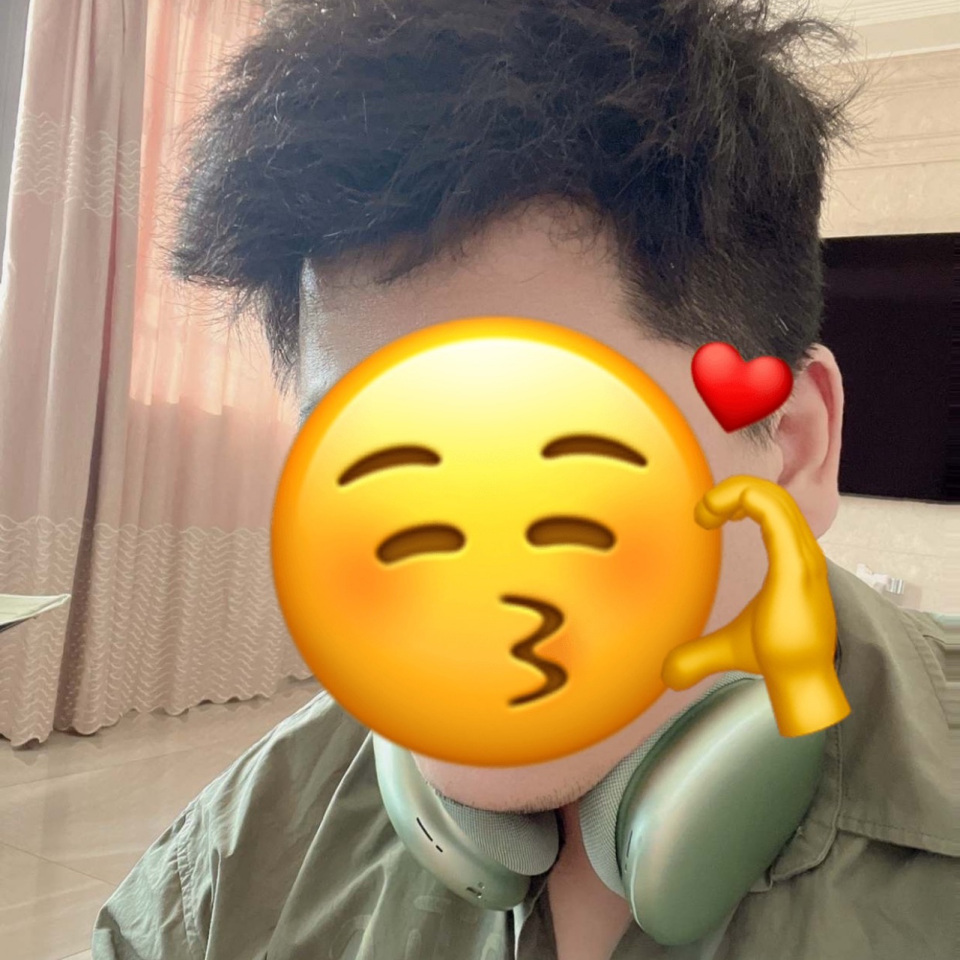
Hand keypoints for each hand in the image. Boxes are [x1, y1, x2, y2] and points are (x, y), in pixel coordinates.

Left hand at [661, 475, 850, 736]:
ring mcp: (801, 555)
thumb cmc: (777, 656)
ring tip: (705, 511)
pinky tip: (716, 515)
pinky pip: (775, 512)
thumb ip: (697, 656)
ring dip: (734, 491)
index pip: (772, 505)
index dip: (739, 498)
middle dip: (733, 489)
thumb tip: (668, 675)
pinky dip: (744, 499)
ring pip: (774, 496)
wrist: (802, 682)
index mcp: (790, 556)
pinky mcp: (795, 565)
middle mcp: (800, 550)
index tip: (705, 517)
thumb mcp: (726, 648)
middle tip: (702, 513)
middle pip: (772, 493)